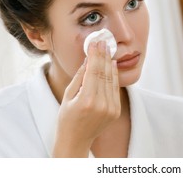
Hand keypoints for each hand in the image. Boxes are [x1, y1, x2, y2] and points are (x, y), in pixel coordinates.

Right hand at [53, 41, 119, 156]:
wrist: (76, 140)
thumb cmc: (66, 118)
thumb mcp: (68, 95)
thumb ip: (80, 77)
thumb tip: (88, 59)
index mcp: (87, 100)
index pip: (94, 71)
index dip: (95, 55)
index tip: (95, 42)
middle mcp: (102, 104)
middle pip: (104, 73)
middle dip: (104, 55)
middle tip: (103, 41)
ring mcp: (111, 109)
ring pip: (111, 79)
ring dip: (109, 63)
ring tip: (108, 49)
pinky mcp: (116, 111)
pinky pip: (115, 88)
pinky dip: (114, 75)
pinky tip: (111, 64)